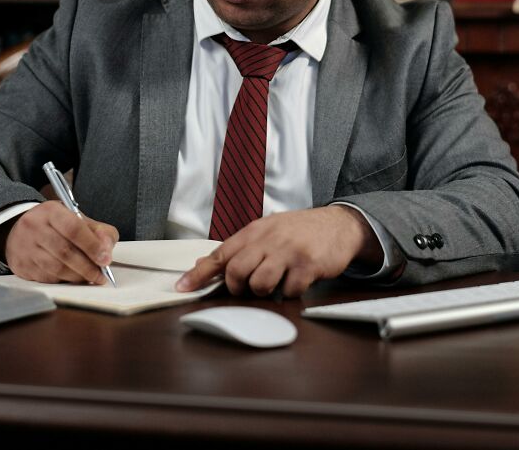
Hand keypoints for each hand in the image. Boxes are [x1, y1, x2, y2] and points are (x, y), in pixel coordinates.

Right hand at [0, 201, 117, 283]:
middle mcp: (35, 228)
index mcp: (50, 211)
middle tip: (101, 275)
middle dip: (87, 266)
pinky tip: (73, 278)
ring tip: (90, 277)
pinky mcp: (22, 266)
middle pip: (65, 251)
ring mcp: (26, 248)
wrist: (17, 230)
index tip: (105, 258)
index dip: (92, 245)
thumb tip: (106, 249)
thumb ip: (97, 230)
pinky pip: (47, 278)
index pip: (73, 228)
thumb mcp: (74, 217)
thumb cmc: (52, 224)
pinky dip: (64, 281)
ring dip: (77, 276)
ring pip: (56, 268)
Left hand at [175, 206, 380, 298]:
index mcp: (254, 231)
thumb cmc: (297, 231)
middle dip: (237, 288)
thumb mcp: (266, 232)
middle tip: (247, 289)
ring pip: (260, 284)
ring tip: (274, 284)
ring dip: (264, 292)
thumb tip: (202, 265)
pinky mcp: (308, 265)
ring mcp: (288, 252)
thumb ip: (238, 248)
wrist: (337, 224)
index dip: (199, 274)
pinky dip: (290, 293)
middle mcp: (268, 239)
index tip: (181, 288)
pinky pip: (289, 291)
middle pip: (237, 271)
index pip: (220, 253)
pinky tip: (296, 282)